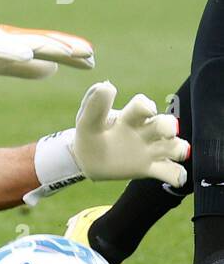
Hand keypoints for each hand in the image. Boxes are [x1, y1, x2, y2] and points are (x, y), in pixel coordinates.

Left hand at [72, 82, 188, 186]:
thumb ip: (93, 106)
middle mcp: (144, 131)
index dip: (147, 106)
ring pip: (175, 146)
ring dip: (178, 149)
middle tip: (166, 132)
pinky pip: (171, 171)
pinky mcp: (149, 168)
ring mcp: (149, 150)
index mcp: (129, 117)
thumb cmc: (90, 135)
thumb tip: (106, 85)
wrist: (86, 160)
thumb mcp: (87, 121)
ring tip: (174, 153)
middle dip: (169, 126)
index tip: (147, 110)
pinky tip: (177, 178)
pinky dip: (177, 175)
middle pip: (166, 123)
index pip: (143, 105)